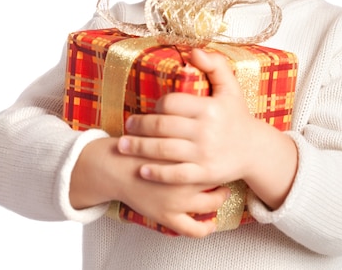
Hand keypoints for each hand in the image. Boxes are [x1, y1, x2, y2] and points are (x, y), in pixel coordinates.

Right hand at [69, 136, 231, 236]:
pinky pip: (193, 229)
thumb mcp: (160, 131)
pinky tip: (211, 223)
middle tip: (227, 172)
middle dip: (224, 177)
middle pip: (216, 181)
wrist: (113, 167)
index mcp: (183, 156)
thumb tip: (201, 111)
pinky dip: (205, 229)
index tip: (226, 152)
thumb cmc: (136, 146)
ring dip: (219, 200)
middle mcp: (183, 180)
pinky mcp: (167, 217)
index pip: (214, 158)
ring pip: (210, 206)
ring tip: (222, 193)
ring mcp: (176, 202)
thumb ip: (181, 125)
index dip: (222, 155)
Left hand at [117, 48, 297, 208]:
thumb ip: (215, 65)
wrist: (255, 150)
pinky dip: (157, 173)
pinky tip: (141, 170)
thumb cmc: (236, 115)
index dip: (156, 105)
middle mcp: (206, 131)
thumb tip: (193, 52)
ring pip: (164, 151)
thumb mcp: (231, 86)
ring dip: (139, 148)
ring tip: (123, 146)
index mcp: (210, 108)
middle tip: (126, 126)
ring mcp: (205, 154)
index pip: (172, 103)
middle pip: (163, 127)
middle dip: (140, 127)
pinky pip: (176, 175)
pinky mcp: (205, 174)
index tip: (150, 108)